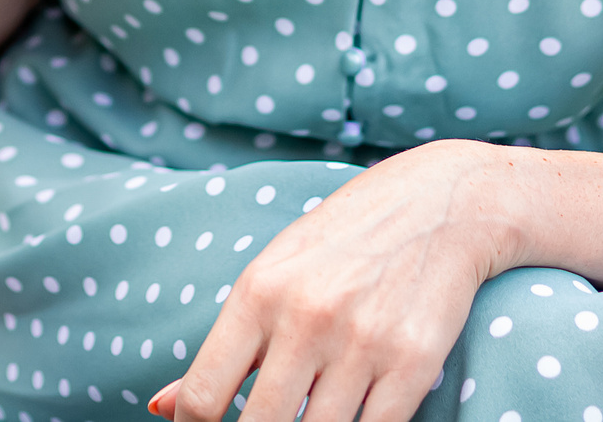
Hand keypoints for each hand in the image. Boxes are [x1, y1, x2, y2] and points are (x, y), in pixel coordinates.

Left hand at [152, 141, 503, 421]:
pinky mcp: (414, 364)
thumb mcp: (272, 275)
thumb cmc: (341, 243)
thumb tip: (162, 407)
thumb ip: (225, 346)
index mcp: (258, 292)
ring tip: (310, 412)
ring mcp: (363, 343)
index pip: (203, 395)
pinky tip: (350, 416)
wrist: (439, 203)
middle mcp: (306, 318)